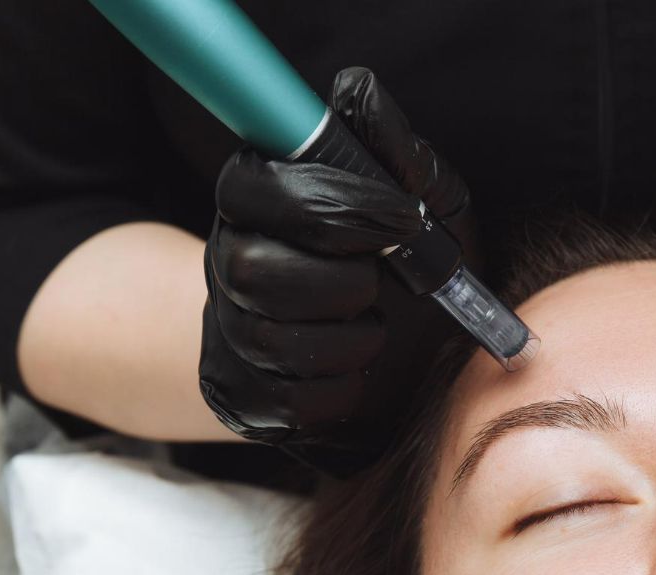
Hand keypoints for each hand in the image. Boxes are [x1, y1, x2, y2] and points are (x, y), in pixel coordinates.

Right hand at [200, 66, 477, 475]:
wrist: (413, 359)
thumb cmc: (415, 266)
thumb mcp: (427, 201)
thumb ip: (395, 151)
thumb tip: (358, 91)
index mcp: (259, 200)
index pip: (256, 191)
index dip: (332, 205)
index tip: (403, 218)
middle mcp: (228, 262)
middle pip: (252, 272)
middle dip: (342, 283)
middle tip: (382, 283)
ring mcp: (230, 334)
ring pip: (272, 341)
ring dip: (353, 340)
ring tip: (376, 329)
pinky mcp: (246, 398)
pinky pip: (292, 402)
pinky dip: (345, 390)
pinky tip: (359, 372)